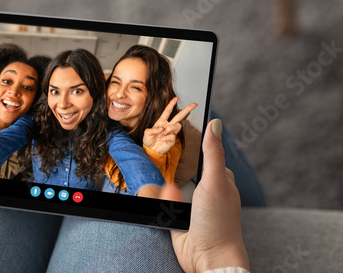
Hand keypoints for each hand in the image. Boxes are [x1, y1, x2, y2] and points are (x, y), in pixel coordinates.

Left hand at [143, 97, 196, 154]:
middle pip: (179, 116)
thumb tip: (162, 129)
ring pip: (177, 126)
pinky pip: (172, 137)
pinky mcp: (172, 140)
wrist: (151, 150)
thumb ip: (154, 129)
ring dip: (169, 129)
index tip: (176, 98)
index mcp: (161, 121)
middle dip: (187, 109)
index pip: (168, 111)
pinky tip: (160, 140)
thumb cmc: (148, 140)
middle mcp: (168, 126)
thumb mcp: (147, 133)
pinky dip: (164, 138)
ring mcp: (171, 133)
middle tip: (194, 104)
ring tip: (162, 133)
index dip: (171, 104)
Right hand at [160, 119, 249, 271]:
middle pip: (184, 168)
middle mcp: (207, 190)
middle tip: (160, 155)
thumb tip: (215, 123)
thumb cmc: (218, 220)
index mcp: (220, 179)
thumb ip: (212, 153)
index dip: (193, 143)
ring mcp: (192, 204)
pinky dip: (162, 203)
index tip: (176, 130)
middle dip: (173, 166)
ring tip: (167, 189)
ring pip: (171, 185)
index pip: (206, 154)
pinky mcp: (178, 216)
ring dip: (165, 187)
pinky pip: (164, 203)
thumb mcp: (215, 181)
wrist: (207, 258)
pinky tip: (166, 204)